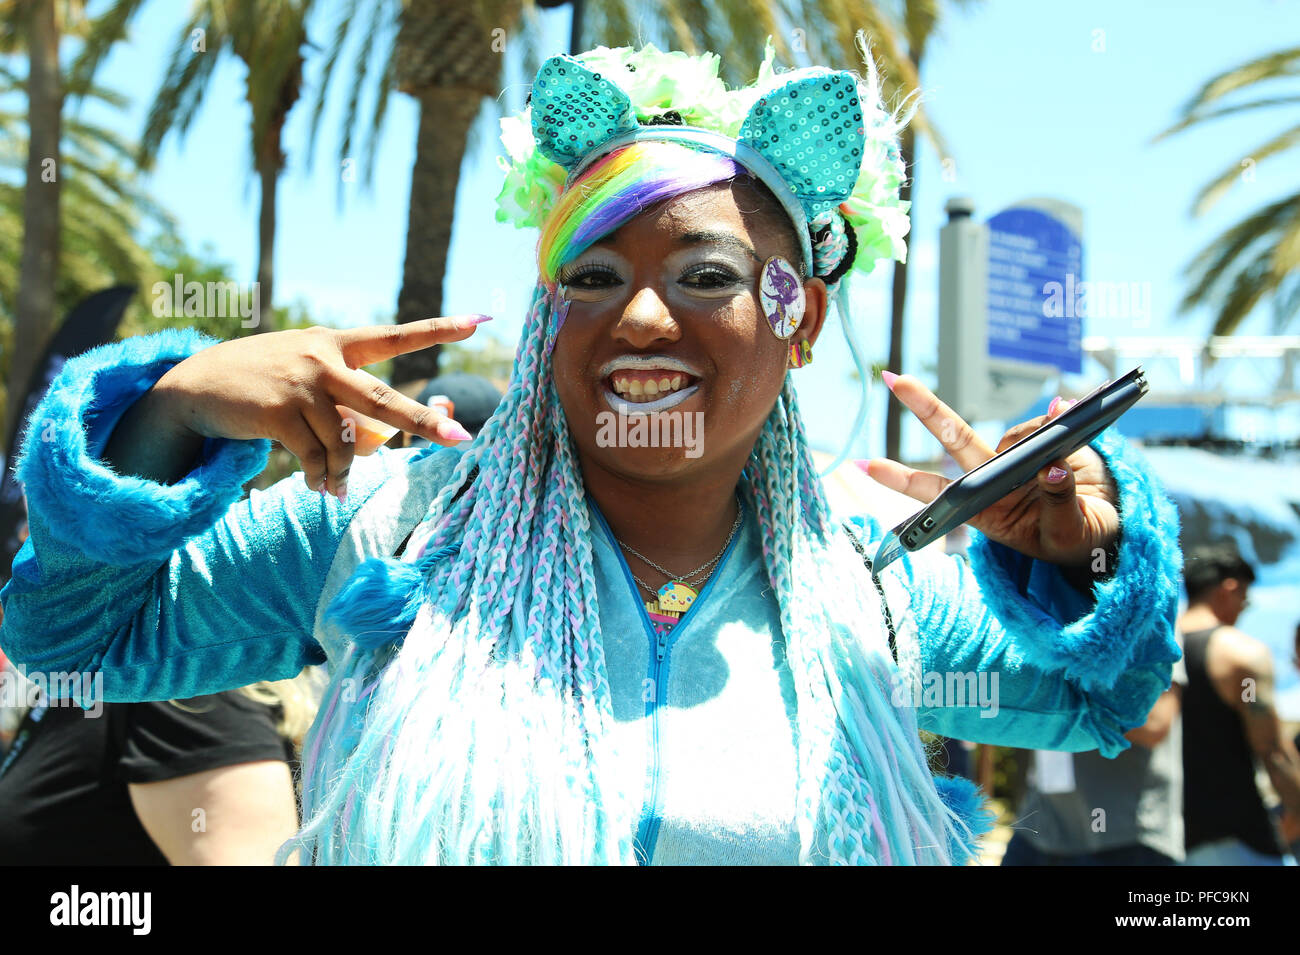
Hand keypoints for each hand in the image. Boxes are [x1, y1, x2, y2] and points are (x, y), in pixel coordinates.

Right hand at [145, 317, 490, 497]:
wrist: (196, 386)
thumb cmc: (263, 385)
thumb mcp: (307, 381)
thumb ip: (344, 406)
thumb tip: (378, 448)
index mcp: (336, 344)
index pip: (394, 336)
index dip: (437, 330)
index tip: (479, 322)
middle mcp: (323, 359)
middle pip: (384, 399)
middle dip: (423, 423)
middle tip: (462, 438)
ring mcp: (301, 383)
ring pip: (345, 443)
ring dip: (341, 472)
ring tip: (330, 484)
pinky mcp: (279, 411)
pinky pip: (317, 458)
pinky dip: (321, 478)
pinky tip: (318, 487)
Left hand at [865, 375, 1118, 568]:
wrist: (1105, 527)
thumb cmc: (1075, 540)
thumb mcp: (1069, 533)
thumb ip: (1059, 502)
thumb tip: (1051, 466)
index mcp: (984, 511)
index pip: (936, 495)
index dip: (902, 480)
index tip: (867, 464)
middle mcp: (989, 479)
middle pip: (953, 438)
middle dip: (924, 407)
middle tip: (892, 378)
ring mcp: (1013, 457)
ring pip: (1017, 433)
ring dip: (1042, 435)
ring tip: (1069, 465)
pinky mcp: (1040, 439)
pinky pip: (1047, 422)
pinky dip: (1062, 419)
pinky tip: (1076, 424)